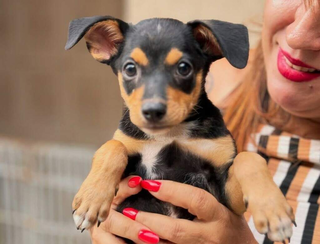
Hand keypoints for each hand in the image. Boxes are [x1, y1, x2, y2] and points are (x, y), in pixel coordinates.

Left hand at [90, 177, 256, 243]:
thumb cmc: (230, 225)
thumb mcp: (223, 207)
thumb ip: (201, 195)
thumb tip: (170, 176)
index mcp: (220, 216)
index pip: (196, 200)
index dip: (173, 191)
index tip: (149, 183)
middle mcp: (211, 236)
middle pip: (177, 230)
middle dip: (150, 220)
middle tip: (127, 209)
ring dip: (145, 237)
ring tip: (127, 224)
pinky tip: (136, 240)